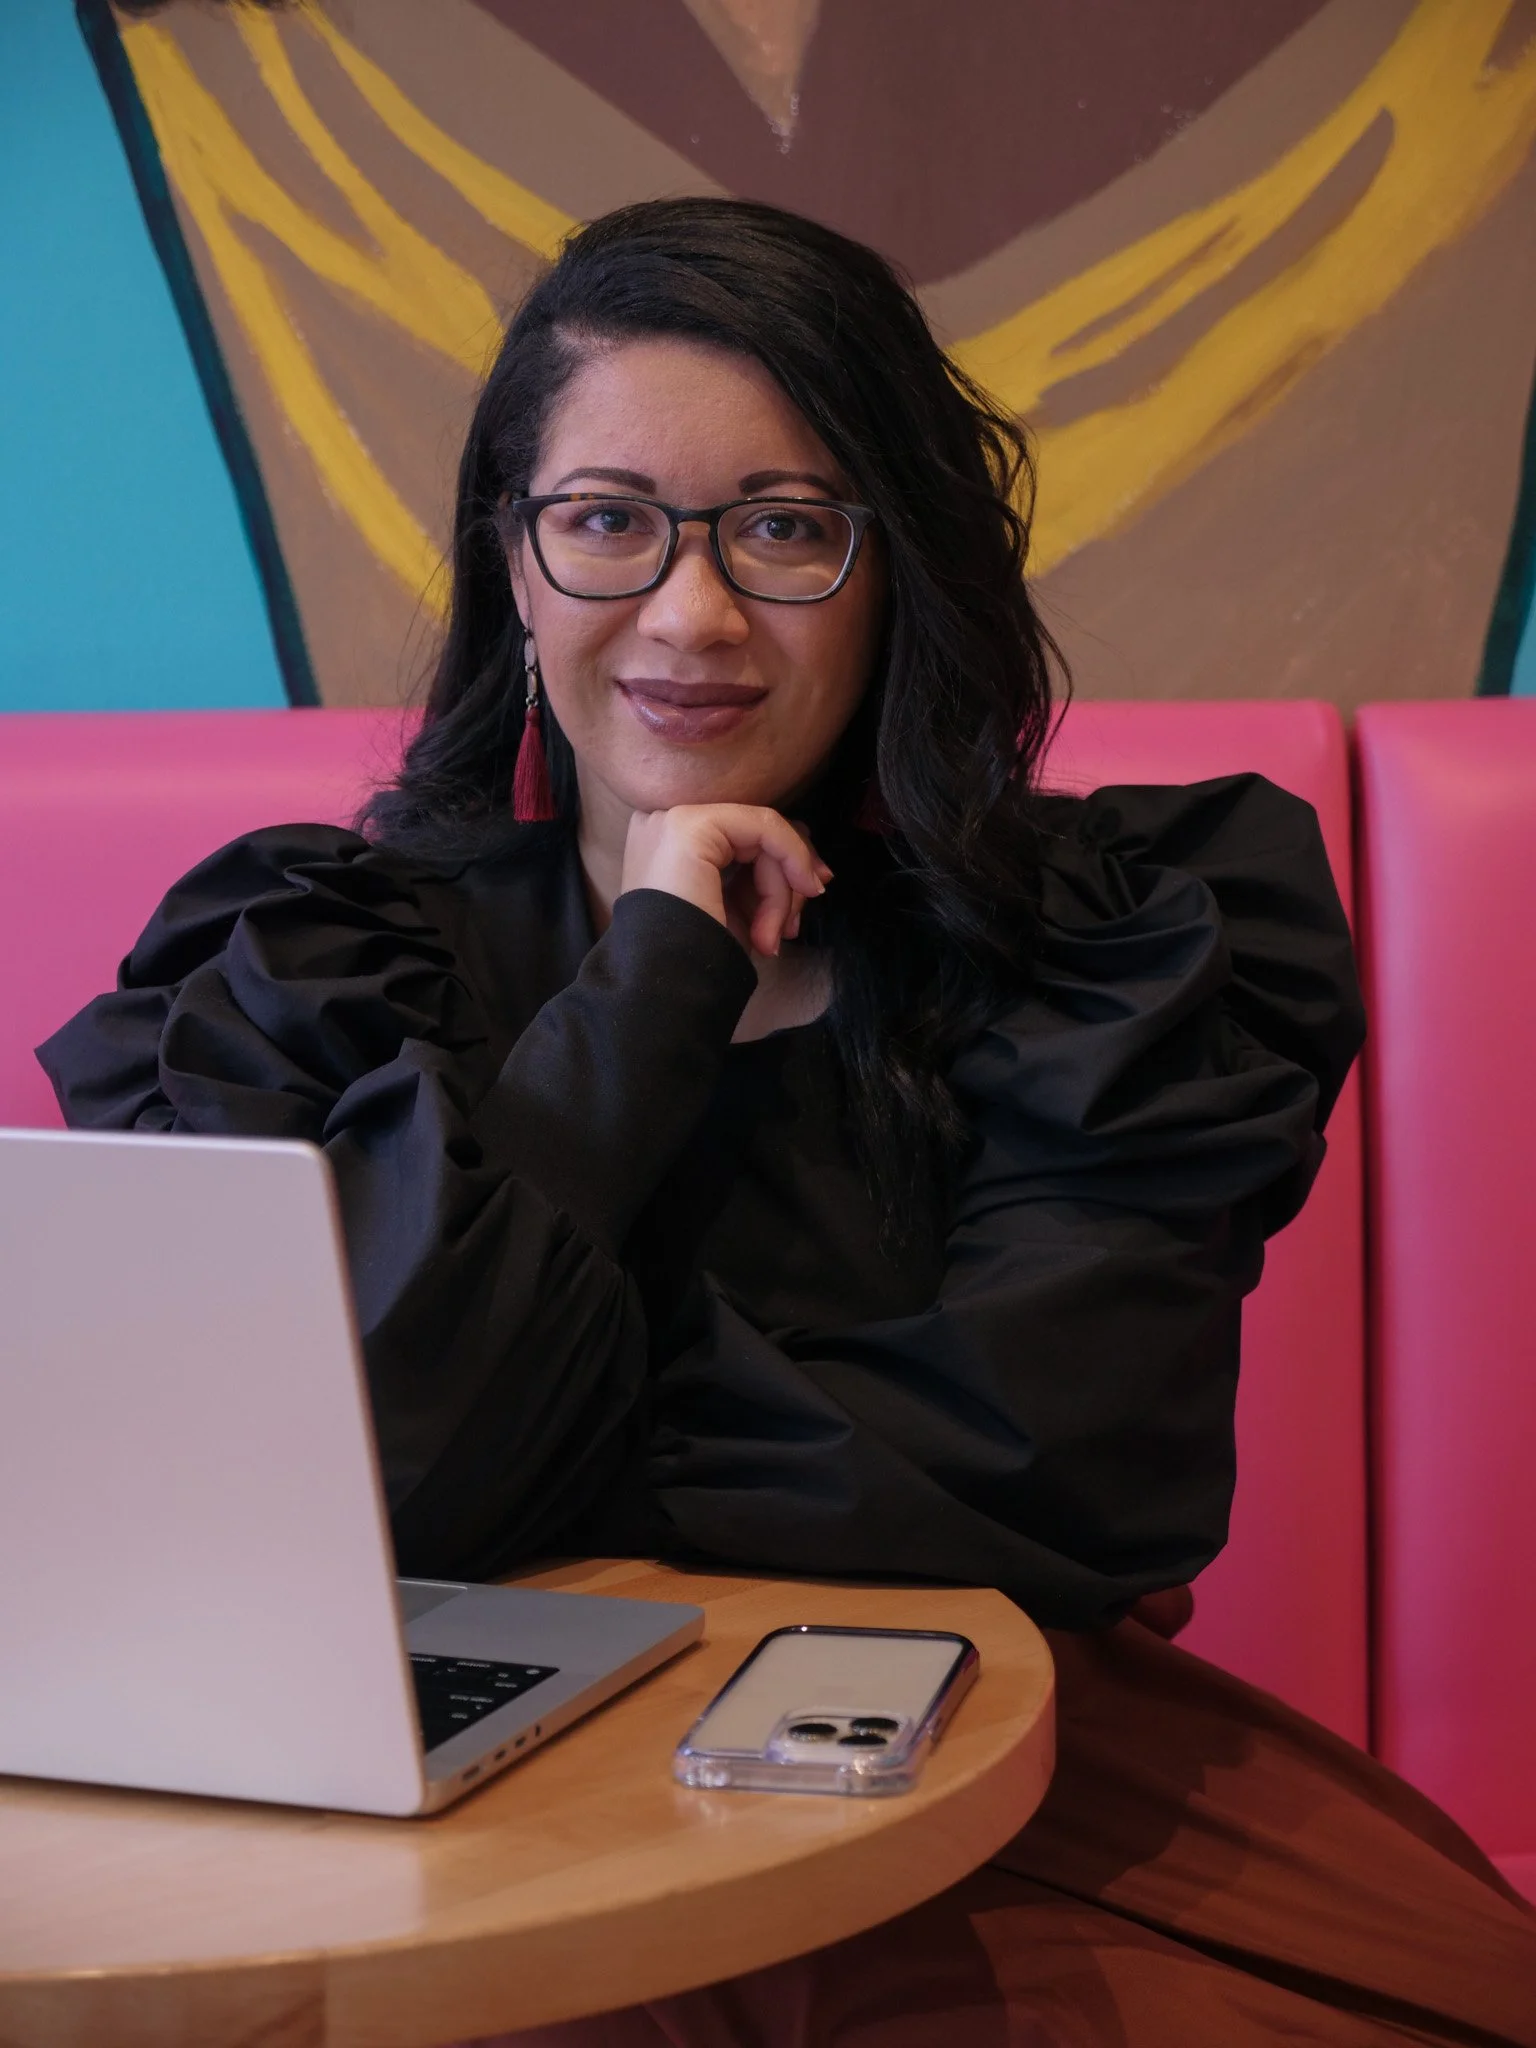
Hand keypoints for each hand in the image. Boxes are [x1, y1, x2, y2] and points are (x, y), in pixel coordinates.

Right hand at [620, 805, 831, 958]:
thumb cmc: (698, 958)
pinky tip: (783, 912)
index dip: (783, 860)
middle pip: (754, 832)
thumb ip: (762, 876)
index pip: (740, 835)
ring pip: (762, 834)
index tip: (811, 893)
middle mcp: (664, 823)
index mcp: (668, 845)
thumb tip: (812, 866)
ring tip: (768, 939)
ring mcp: (674, 820)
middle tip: (794, 926)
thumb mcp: (735, 909)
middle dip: (788, 877)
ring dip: (780, 893)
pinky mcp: (691, 827)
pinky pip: (764, 828)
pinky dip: (789, 862)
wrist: (666, 988)